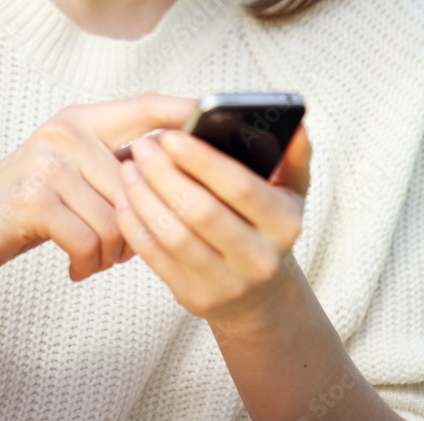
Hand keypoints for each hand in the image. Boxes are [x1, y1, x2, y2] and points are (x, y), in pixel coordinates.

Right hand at [0, 93, 196, 291]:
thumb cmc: (28, 206)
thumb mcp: (71, 171)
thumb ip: (115, 164)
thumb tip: (179, 171)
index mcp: (83, 117)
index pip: (147, 105)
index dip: (186, 111)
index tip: (222, 116)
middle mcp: (67, 129)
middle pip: (140, 180)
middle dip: (140, 224)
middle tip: (122, 247)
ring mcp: (49, 160)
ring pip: (118, 215)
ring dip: (113, 251)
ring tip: (94, 258)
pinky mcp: (34, 197)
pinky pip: (91, 239)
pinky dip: (88, 263)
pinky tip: (76, 267)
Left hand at [112, 122, 311, 321]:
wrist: (261, 295)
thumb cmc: (268, 225)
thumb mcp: (291, 192)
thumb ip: (294, 156)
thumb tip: (298, 124)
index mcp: (285, 224)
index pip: (239, 187)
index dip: (203, 161)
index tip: (171, 135)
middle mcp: (259, 258)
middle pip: (201, 211)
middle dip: (165, 174)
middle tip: (142, 146)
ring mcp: (226, 284)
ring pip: (174, 236)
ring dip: (145, 198)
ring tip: (130, 168)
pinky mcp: (195, 299)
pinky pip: (156, 258)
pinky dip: (136, 225)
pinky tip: (126, 198)